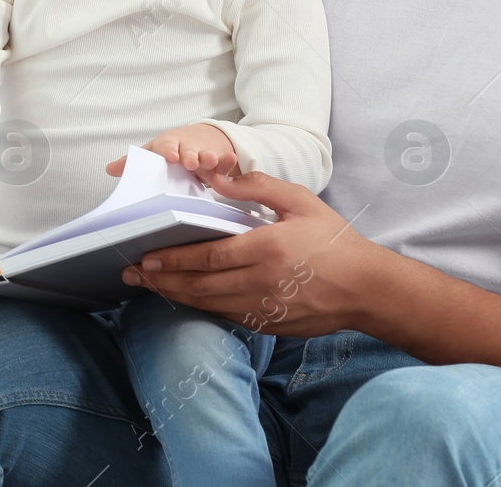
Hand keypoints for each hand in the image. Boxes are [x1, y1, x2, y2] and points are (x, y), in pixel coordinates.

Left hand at [105, 122, 237, 180]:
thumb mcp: (154, 153)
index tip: (170, 157)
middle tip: (191, 163)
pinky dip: (228, 161)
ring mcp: (204, 152)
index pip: (165, 146)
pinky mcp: (219, 159)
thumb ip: (134, 163)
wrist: (202, 137)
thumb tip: (110, 169)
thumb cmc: (173, 149)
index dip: (168, 151)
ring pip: (207, 155)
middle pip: (188, 150)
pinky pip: (224, 160)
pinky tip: (230, 160)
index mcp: (168, 145)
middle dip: (190, 156)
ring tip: (210, 162)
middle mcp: (186, 148)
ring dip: (209, 158)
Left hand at [119, 170, 389, 336]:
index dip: (172, 259)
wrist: (366, 289)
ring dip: (175, 296)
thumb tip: (220, 176)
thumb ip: (258, 187)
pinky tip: (187, 297)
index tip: (146, 255)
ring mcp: (262, 308)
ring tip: (150, 286)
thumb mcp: (300, 201)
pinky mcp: (267, 325)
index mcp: (266, 249)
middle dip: (161, 280)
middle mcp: (259, 283)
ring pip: (207, 305)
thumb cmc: (333, 240)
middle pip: (198, 286)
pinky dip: (201, 307)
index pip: (206, 257)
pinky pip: (225, 316)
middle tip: (134, 274)